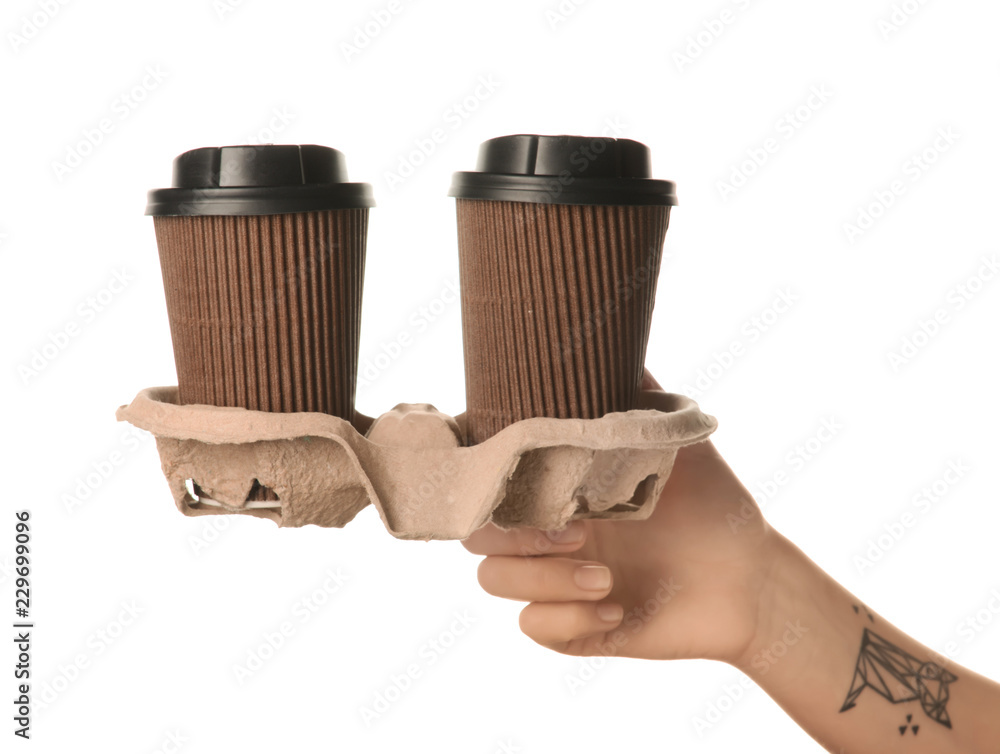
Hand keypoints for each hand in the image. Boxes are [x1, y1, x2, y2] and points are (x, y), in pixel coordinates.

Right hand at [462, 370, 779, 665]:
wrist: (751, 577)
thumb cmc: (711, 502)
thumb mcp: (675, 438)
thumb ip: (636, 392)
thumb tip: (605, 333)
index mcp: (558, 487)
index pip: (486, 480)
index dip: (473, 478)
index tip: (494, 470)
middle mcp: (547, 532)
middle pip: (476, 533)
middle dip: (513, 534)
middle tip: (576, 531)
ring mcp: (556, 581)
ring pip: (493, 581)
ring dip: (545, 580)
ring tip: (607, 578)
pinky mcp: (573, 627)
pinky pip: (531, 627)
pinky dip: (568, 618)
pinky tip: (619, 605)